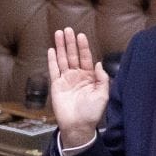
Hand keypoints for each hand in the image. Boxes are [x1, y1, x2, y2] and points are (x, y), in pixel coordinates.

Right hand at [47, 27, 109, 147]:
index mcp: (89, 77)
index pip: (85, 58)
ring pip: (62, 59)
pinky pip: (54, 70)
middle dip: (70, 42)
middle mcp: (77, 76)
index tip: (81, 35)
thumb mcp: (103, 95)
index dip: (83, 46)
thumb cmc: (92, 113)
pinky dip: (52, 60)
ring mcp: (66, 80)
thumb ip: (102, 79)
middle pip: (72, 55)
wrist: (78, 126)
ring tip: (58, 34)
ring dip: (60, 46)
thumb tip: (99, 63)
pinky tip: (52, 50)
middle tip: (67, 29)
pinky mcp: (56, 85)